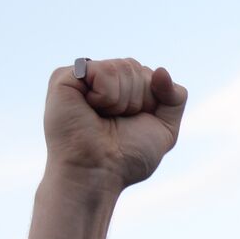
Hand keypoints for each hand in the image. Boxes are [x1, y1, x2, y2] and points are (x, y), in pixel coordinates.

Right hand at [43, 58, 185, 188]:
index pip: (152, 75)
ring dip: (123, 100)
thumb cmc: (127, 157)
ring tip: (102, 117)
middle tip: (117, 121)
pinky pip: (105, 70)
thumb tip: (161, 70)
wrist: (99, 172)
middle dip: (139, 99)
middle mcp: (102, 81)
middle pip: (139, 68)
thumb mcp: (166, 129)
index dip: (152, 102)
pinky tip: (91, 108)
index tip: (134, 123)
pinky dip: (107, 94)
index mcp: (123, 90)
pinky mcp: (65, 76)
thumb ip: (175, 98)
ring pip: (124, 66)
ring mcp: (83, 77)